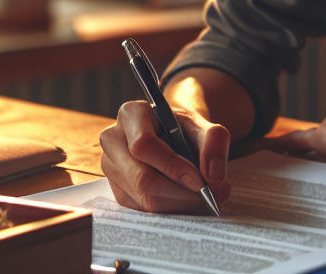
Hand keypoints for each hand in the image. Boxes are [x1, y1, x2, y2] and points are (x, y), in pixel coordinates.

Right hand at [99, 99, 232, 212]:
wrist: (172, 137)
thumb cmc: (185, 130)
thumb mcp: (204, 126)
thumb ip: (214, 142)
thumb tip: (213, 176)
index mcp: (131, 115)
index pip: (144, 145)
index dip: (172, 166)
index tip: (201, 182)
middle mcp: (113, 140)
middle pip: (142, 178)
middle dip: (181, 193)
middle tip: (213, 196)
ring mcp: (111, 168)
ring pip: (144, 199)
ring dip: (180, 204)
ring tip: (207, 198)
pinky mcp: (117, 191)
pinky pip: (144, 211)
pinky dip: (172, 210)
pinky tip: (189, 201)